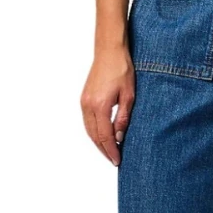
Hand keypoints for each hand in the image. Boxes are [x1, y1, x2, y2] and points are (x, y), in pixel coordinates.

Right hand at [80, 45, 135, 165]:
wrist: (109, 51)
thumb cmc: (121, 69)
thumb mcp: (129, 95)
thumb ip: (123, 118)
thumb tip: (119, 137)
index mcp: (100, 106)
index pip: (104, 136)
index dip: (111, 150)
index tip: (117, 160)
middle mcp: (88, 105)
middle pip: (94, 136)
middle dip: (103, 150)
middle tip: (114, 160)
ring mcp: (83, 101)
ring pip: (88, 130)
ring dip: (97, 142)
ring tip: (109, 151)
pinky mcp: (83, 98)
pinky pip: (87, 121)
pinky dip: (94, 132)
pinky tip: (102, 135)